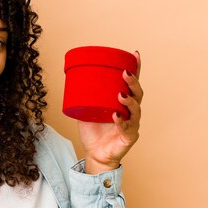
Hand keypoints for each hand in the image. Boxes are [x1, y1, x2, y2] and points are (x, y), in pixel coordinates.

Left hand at [78, 51, 142, 173]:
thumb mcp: (86, 110)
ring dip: (129, 101)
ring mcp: (132, 125)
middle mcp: (131, 112)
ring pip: (136, 110)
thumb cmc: (94, 131)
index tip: (135, 54)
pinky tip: (116, 116)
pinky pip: (127, 129)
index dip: (136, 69)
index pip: (132, 84)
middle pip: (138, 94)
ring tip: (120, 95)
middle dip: (133, 83)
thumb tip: (70, 79)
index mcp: (124, 102)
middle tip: (124, 74)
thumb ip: (83, 97)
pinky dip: (121, 122)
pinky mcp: (128, 137)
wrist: (94, 153)